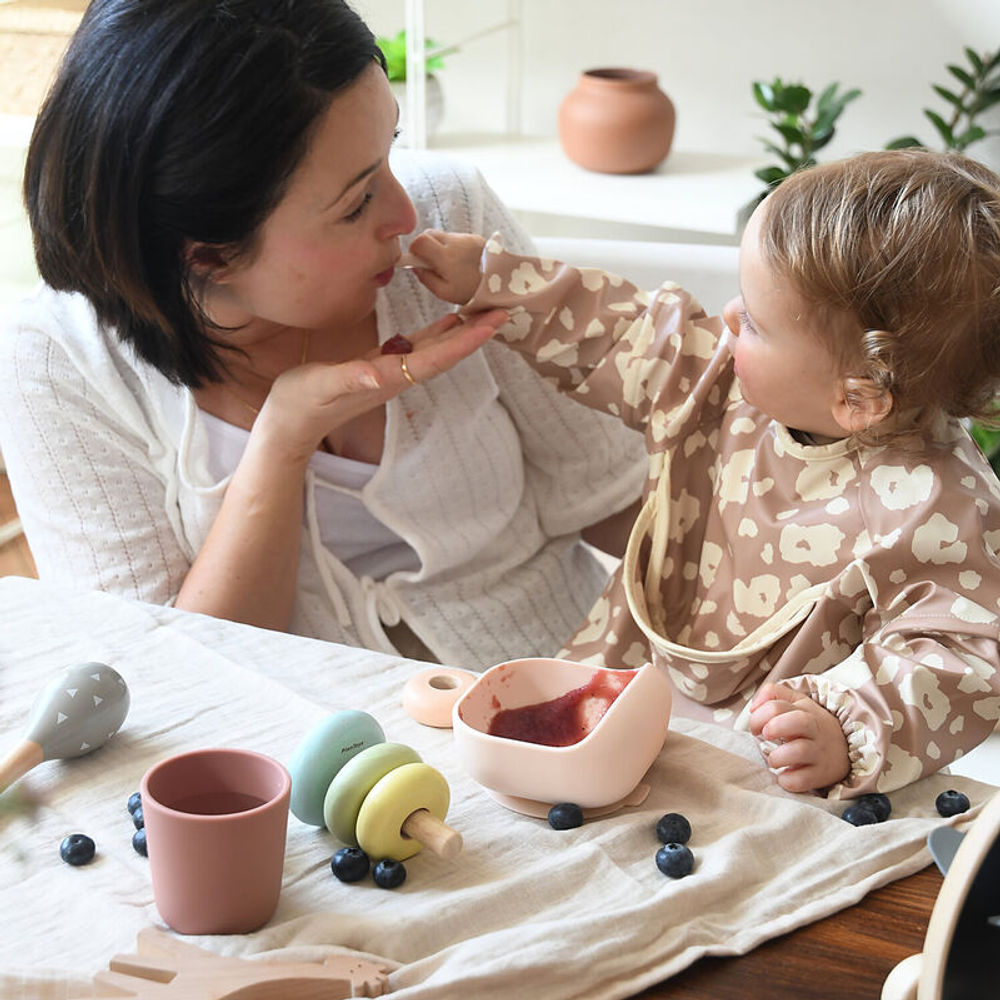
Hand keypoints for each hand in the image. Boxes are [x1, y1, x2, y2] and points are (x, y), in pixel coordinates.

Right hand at [255, 308, 507, 462]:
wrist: (291, 423)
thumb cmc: (302, 402)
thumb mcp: (320, 387)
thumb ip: (349, 379)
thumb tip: (378, 375)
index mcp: (387, 378)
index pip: (435, 359)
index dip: (464, 342)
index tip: (490, 326)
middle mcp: (397, 376)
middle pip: (445, 354)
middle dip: (475, 334)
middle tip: (505, 309)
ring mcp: (392, 373)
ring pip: (436, 350)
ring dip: (463, 332)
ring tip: (487, 311)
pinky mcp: (382, 367)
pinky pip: (419, 348)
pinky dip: (439, 333)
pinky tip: (451, 319)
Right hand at [408, 229, 486, 304]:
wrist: (501, 286)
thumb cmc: (471, 292)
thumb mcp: (444, 293)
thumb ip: (426, 278)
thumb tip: (415, 267)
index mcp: (445, 257)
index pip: (420, 240)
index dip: (414, 248)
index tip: (416, 259)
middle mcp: (455, 242)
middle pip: (429, 233)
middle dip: (426, 245)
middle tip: (431, 262)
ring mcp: (466, 237)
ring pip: (443, 235)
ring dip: (441, 246)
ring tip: (450, 265)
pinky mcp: (476, 237)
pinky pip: (457, 238)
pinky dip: (455, 247)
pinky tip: (462, 261)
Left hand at [748, 683, 849, 792]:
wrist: (847, 750)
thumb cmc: (811, 725)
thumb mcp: (796, 702)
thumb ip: (772, 695)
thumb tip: (753, 707)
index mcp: (804, 709)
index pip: (777, 705)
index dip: (758, 716)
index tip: (756, 728)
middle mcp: (814, 729)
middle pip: (797, 720)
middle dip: (774, 727)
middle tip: (765, 736)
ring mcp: (819, 752)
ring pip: (799, 751)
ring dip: (777, 757)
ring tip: (773, 759)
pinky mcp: (821, 775)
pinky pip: (802, 779)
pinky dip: (788, 780)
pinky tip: (783, 776)